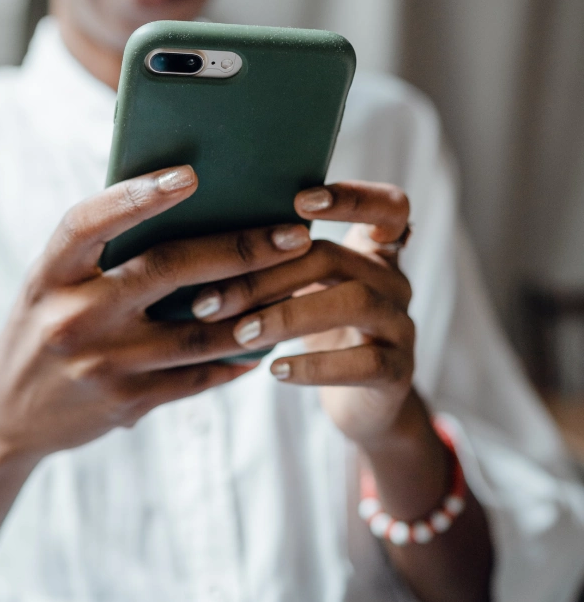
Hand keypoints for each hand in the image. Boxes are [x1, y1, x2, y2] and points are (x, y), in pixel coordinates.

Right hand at [0, 165, 313, 464]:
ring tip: (298, 284)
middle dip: (239, 249)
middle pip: (166, 271)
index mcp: (50, 274)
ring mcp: (100, 365)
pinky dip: (235, 357)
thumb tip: (187, 206)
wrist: (4, 414)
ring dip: (256, 308)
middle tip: (293, 234)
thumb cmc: (43, 325)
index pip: (90, 223)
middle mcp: (72, 317)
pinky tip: (265, 340)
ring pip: (197, 331)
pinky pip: (196, 377)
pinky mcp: (125, 403)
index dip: (137, 195)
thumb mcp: (52, 282)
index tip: (190, 174)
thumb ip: (102, 252)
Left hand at [189, 181, 415, 447]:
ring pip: (354, 302)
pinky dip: (315, 366)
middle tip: (211, 300)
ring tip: (241, 334)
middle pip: (335, 258)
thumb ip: (278, 258)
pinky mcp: (399, 372)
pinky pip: (364, 363)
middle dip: (267, 275)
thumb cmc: (318, 330)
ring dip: (288, 315)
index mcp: (373, 250)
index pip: (387, 206)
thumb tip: (199, 236)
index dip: (352, 198)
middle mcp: (393, 280)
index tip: (299, 200)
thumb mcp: (304, 287)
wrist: (362, 403)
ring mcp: (402, 325)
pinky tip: (275, 370)